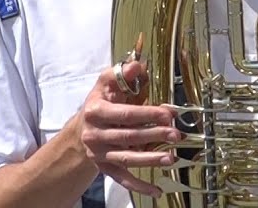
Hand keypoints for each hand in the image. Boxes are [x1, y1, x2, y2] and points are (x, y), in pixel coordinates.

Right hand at [78, 59, 185, 197]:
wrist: (81, 130)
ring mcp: (100, 154)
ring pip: (127, 158)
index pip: (125, 114)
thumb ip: (121, 73)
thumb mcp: (105, 84)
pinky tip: (156, 191)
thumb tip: (137, 66)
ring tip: (171, 158)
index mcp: (96, 112)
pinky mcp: (105, 168)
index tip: (168, 113)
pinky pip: (123, 178)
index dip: (148, 113)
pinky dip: (139, 186)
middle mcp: (95, 134)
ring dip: (150, 159)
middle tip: (176, 134)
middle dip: (154, 135)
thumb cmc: (100, 104)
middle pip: (129, 136)